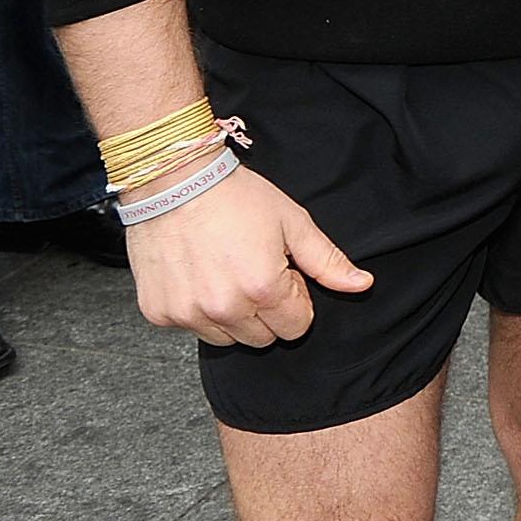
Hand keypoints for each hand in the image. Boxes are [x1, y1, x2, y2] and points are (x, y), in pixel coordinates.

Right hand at [123, 164, 372, 347]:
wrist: (174, 182)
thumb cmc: (235, 197)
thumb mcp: (293, 223)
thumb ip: (327, 261)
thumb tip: (362, 284)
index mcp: (263, 289)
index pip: (296, 327)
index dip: (295, 299)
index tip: (283, 274)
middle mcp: (223, 309)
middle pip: (262, 338)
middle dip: (266, 311)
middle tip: (255, 270)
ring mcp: (187, 314)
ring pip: (226, 337)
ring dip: (232, 315)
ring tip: (226, 272)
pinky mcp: (159, 313)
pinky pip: (190, 327)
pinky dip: (197, 309)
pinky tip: (199, 275)